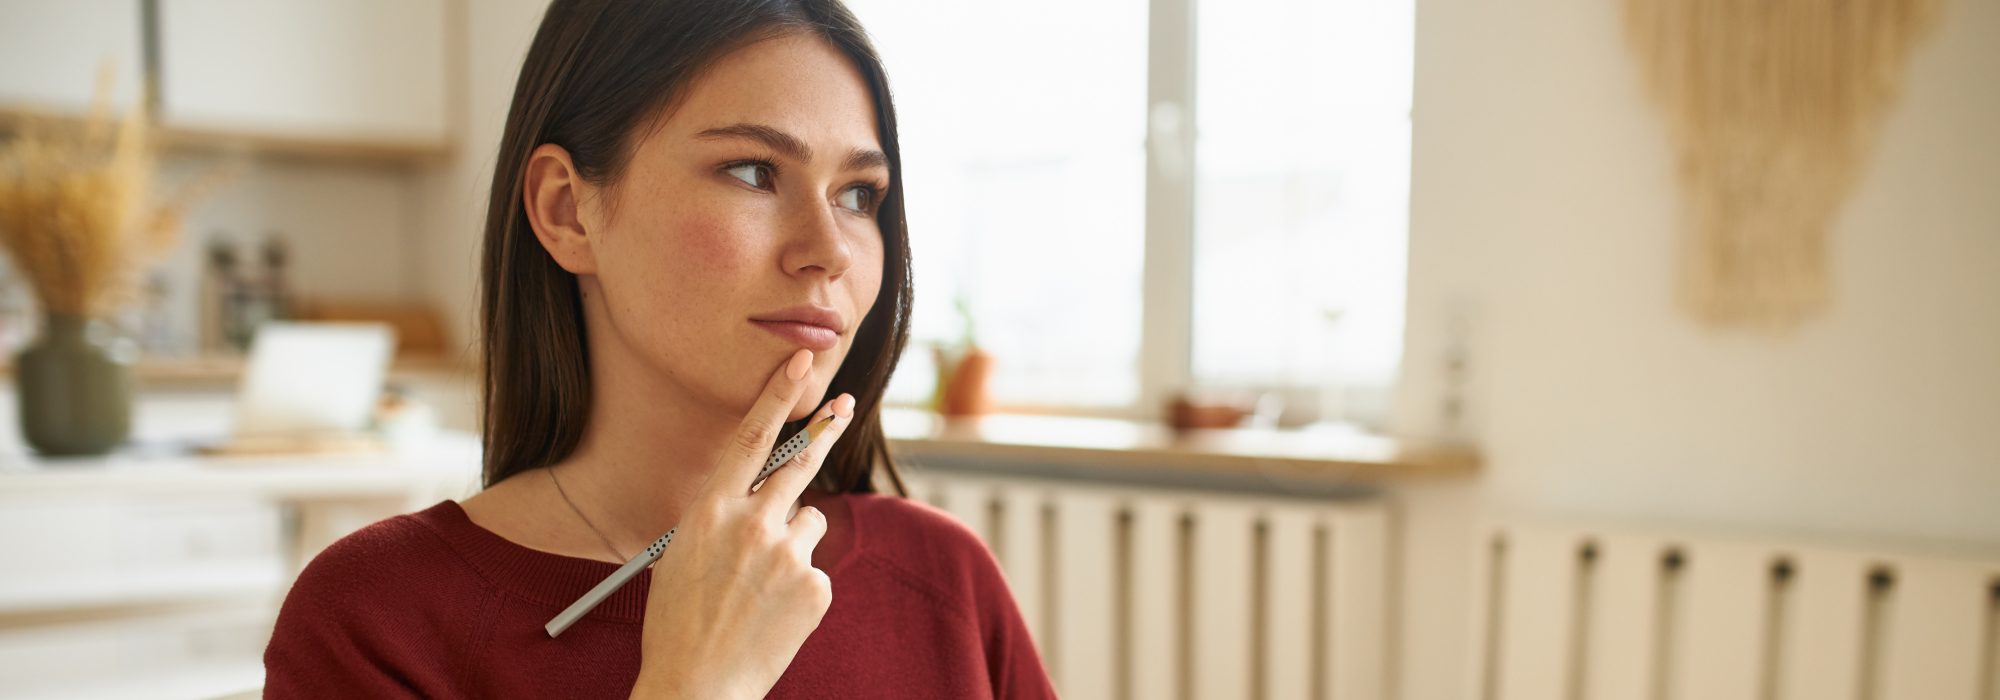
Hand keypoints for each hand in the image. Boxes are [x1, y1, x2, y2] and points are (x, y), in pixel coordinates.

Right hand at [628, 349, 855, 699]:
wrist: (697, 685)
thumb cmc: (680, 623)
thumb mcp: (681, 556)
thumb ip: (723, 520)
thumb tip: (762, 500)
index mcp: (710, 512)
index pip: (750, 439)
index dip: (777, 396)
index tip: (800, 362)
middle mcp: (752, 525)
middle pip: (800, 462)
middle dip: (824, 429)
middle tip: (843, 405)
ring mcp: (788, 556)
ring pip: (809, 522)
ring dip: (793, 541)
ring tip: (760, 584)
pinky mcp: (815, 587)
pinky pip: (815, 568)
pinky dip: (800, 586)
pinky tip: (772, 612)